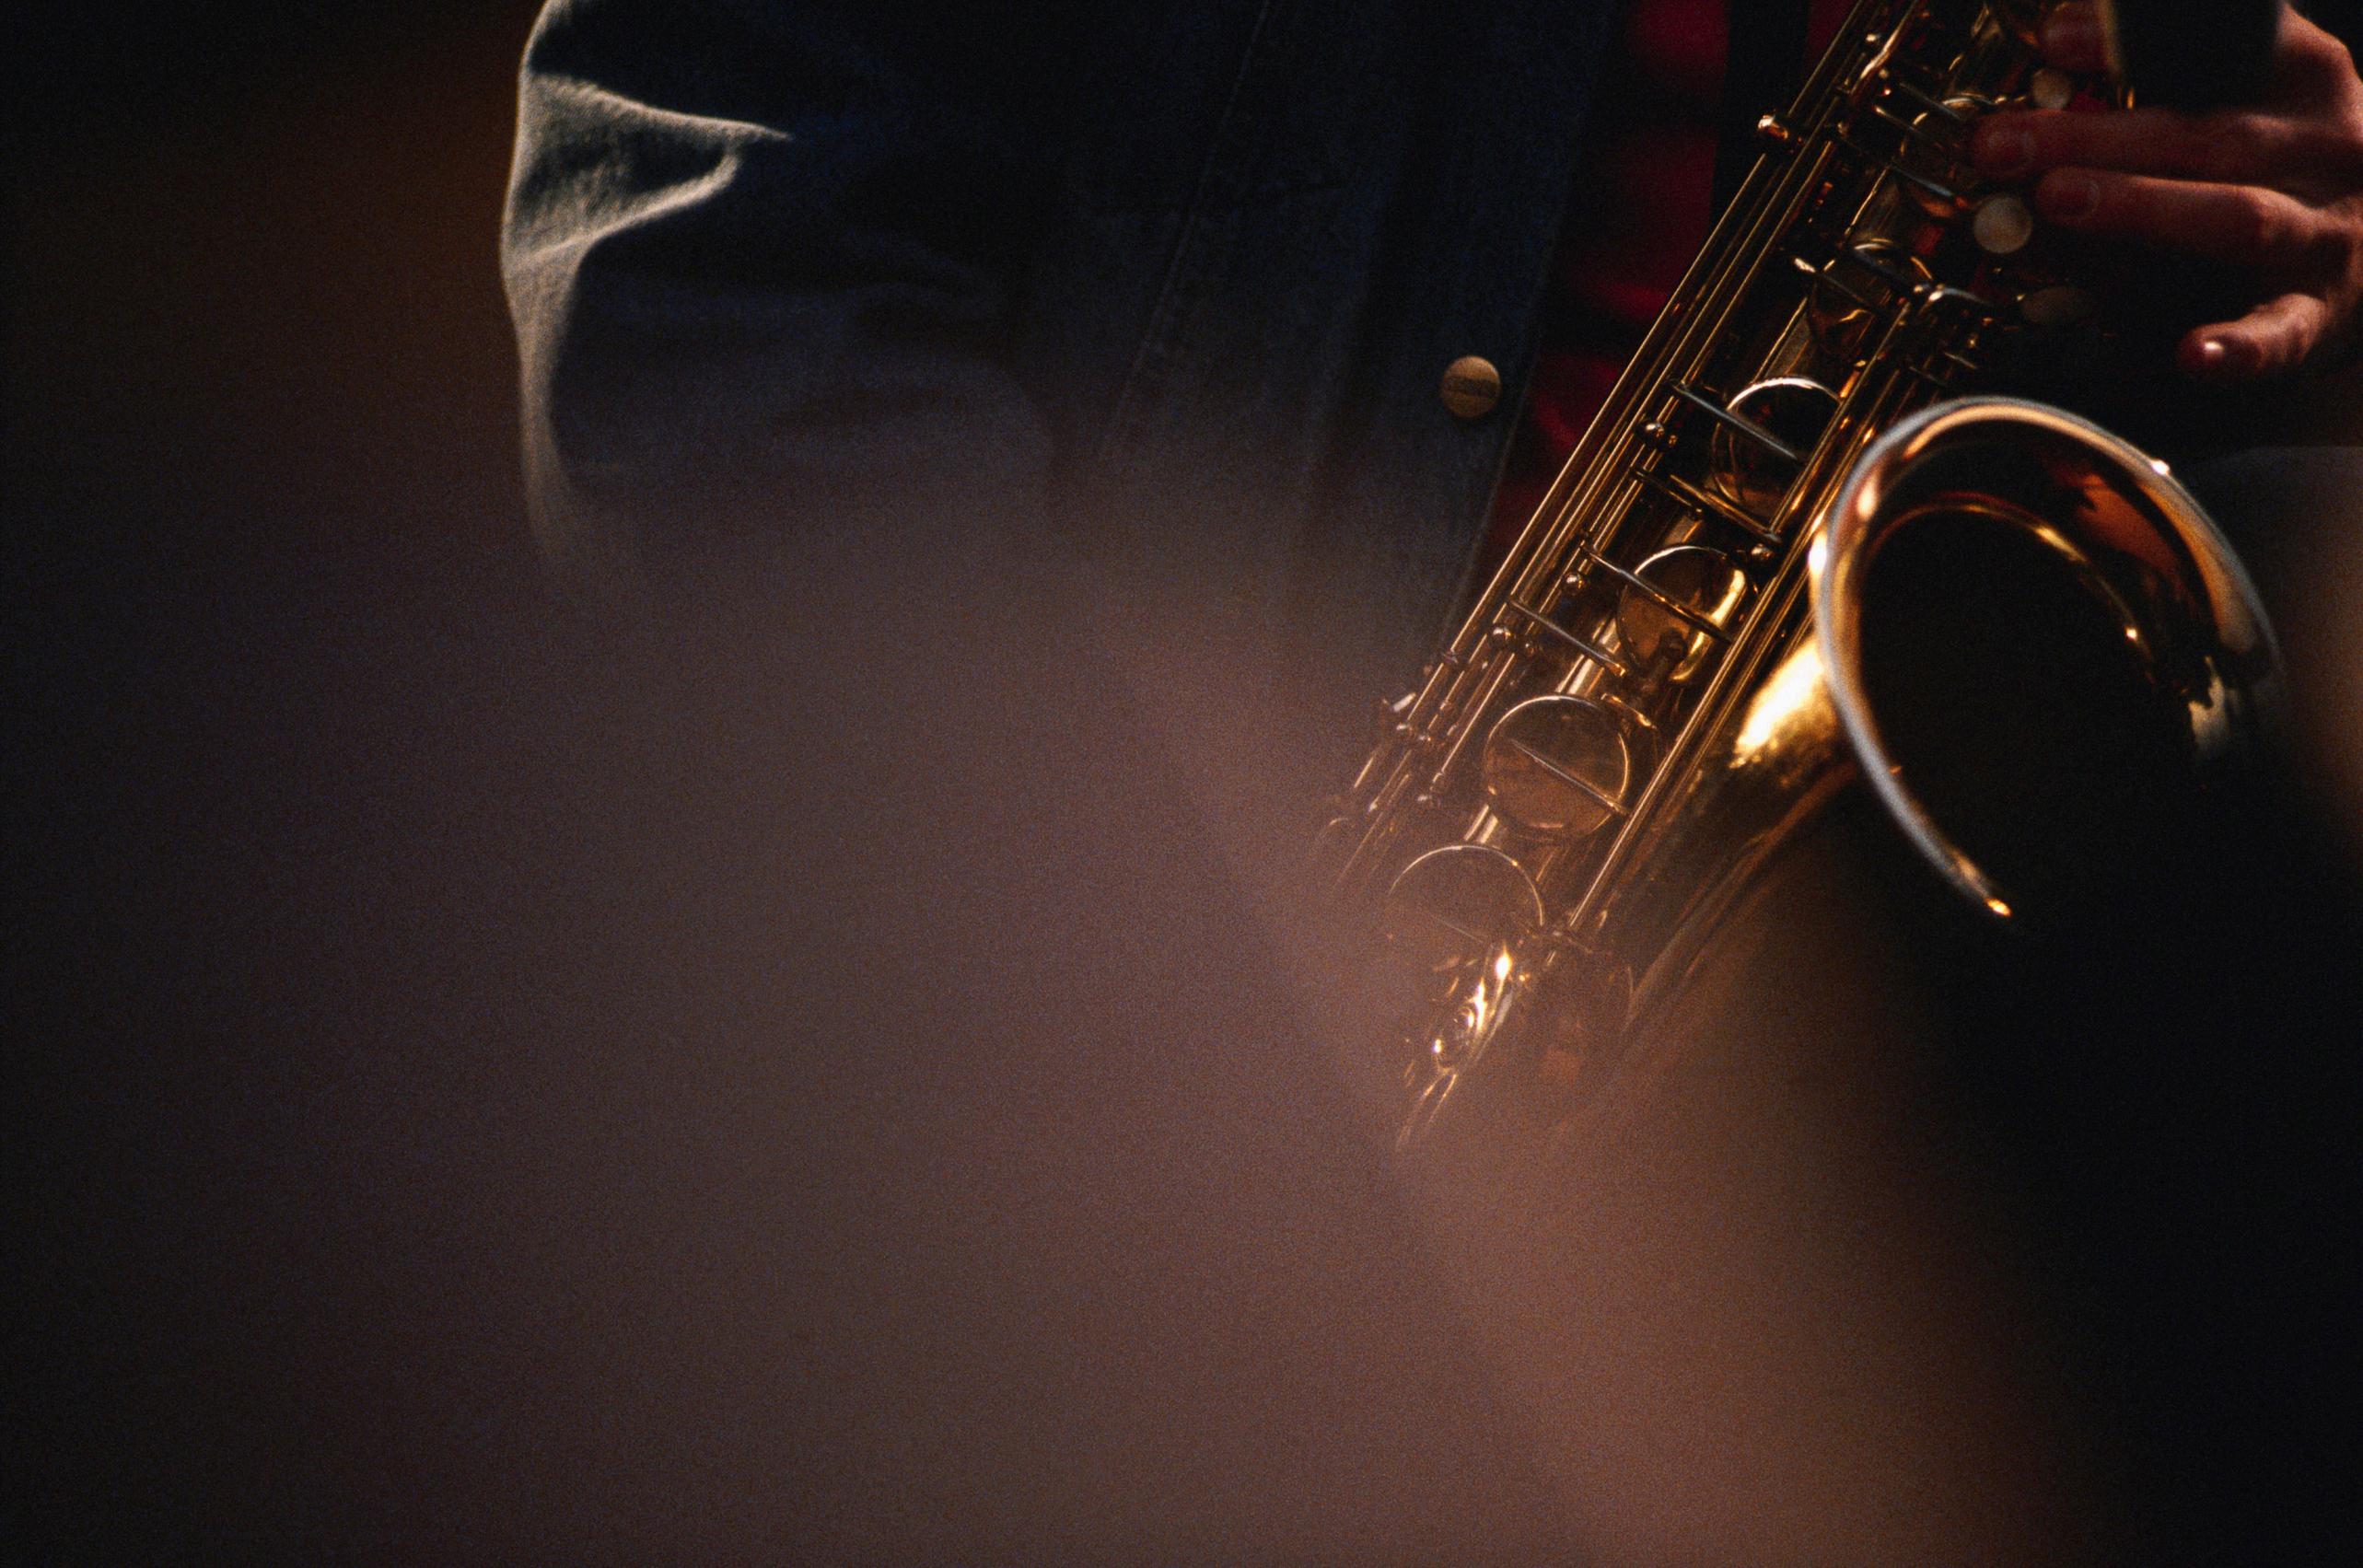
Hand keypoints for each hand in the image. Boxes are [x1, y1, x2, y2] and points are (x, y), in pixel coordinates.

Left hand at [1970, 2, 2362, 380]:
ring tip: (2057, 201)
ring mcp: (2319, 233)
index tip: (2051, 37)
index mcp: (2301, 80)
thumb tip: (2052, 44)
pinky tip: (2192, 354)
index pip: (2216, 44)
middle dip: (2091, 141)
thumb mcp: (2254, 97)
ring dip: (2142, 208)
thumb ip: (2169, 76)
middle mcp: (2317, 149)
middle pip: (2198, 137)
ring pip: (2233, 217)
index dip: (2131, 37)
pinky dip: (2237, 345)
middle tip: (2002, 146)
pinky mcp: (2317, 311)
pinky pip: (2279, 330)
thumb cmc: (2292, 165)